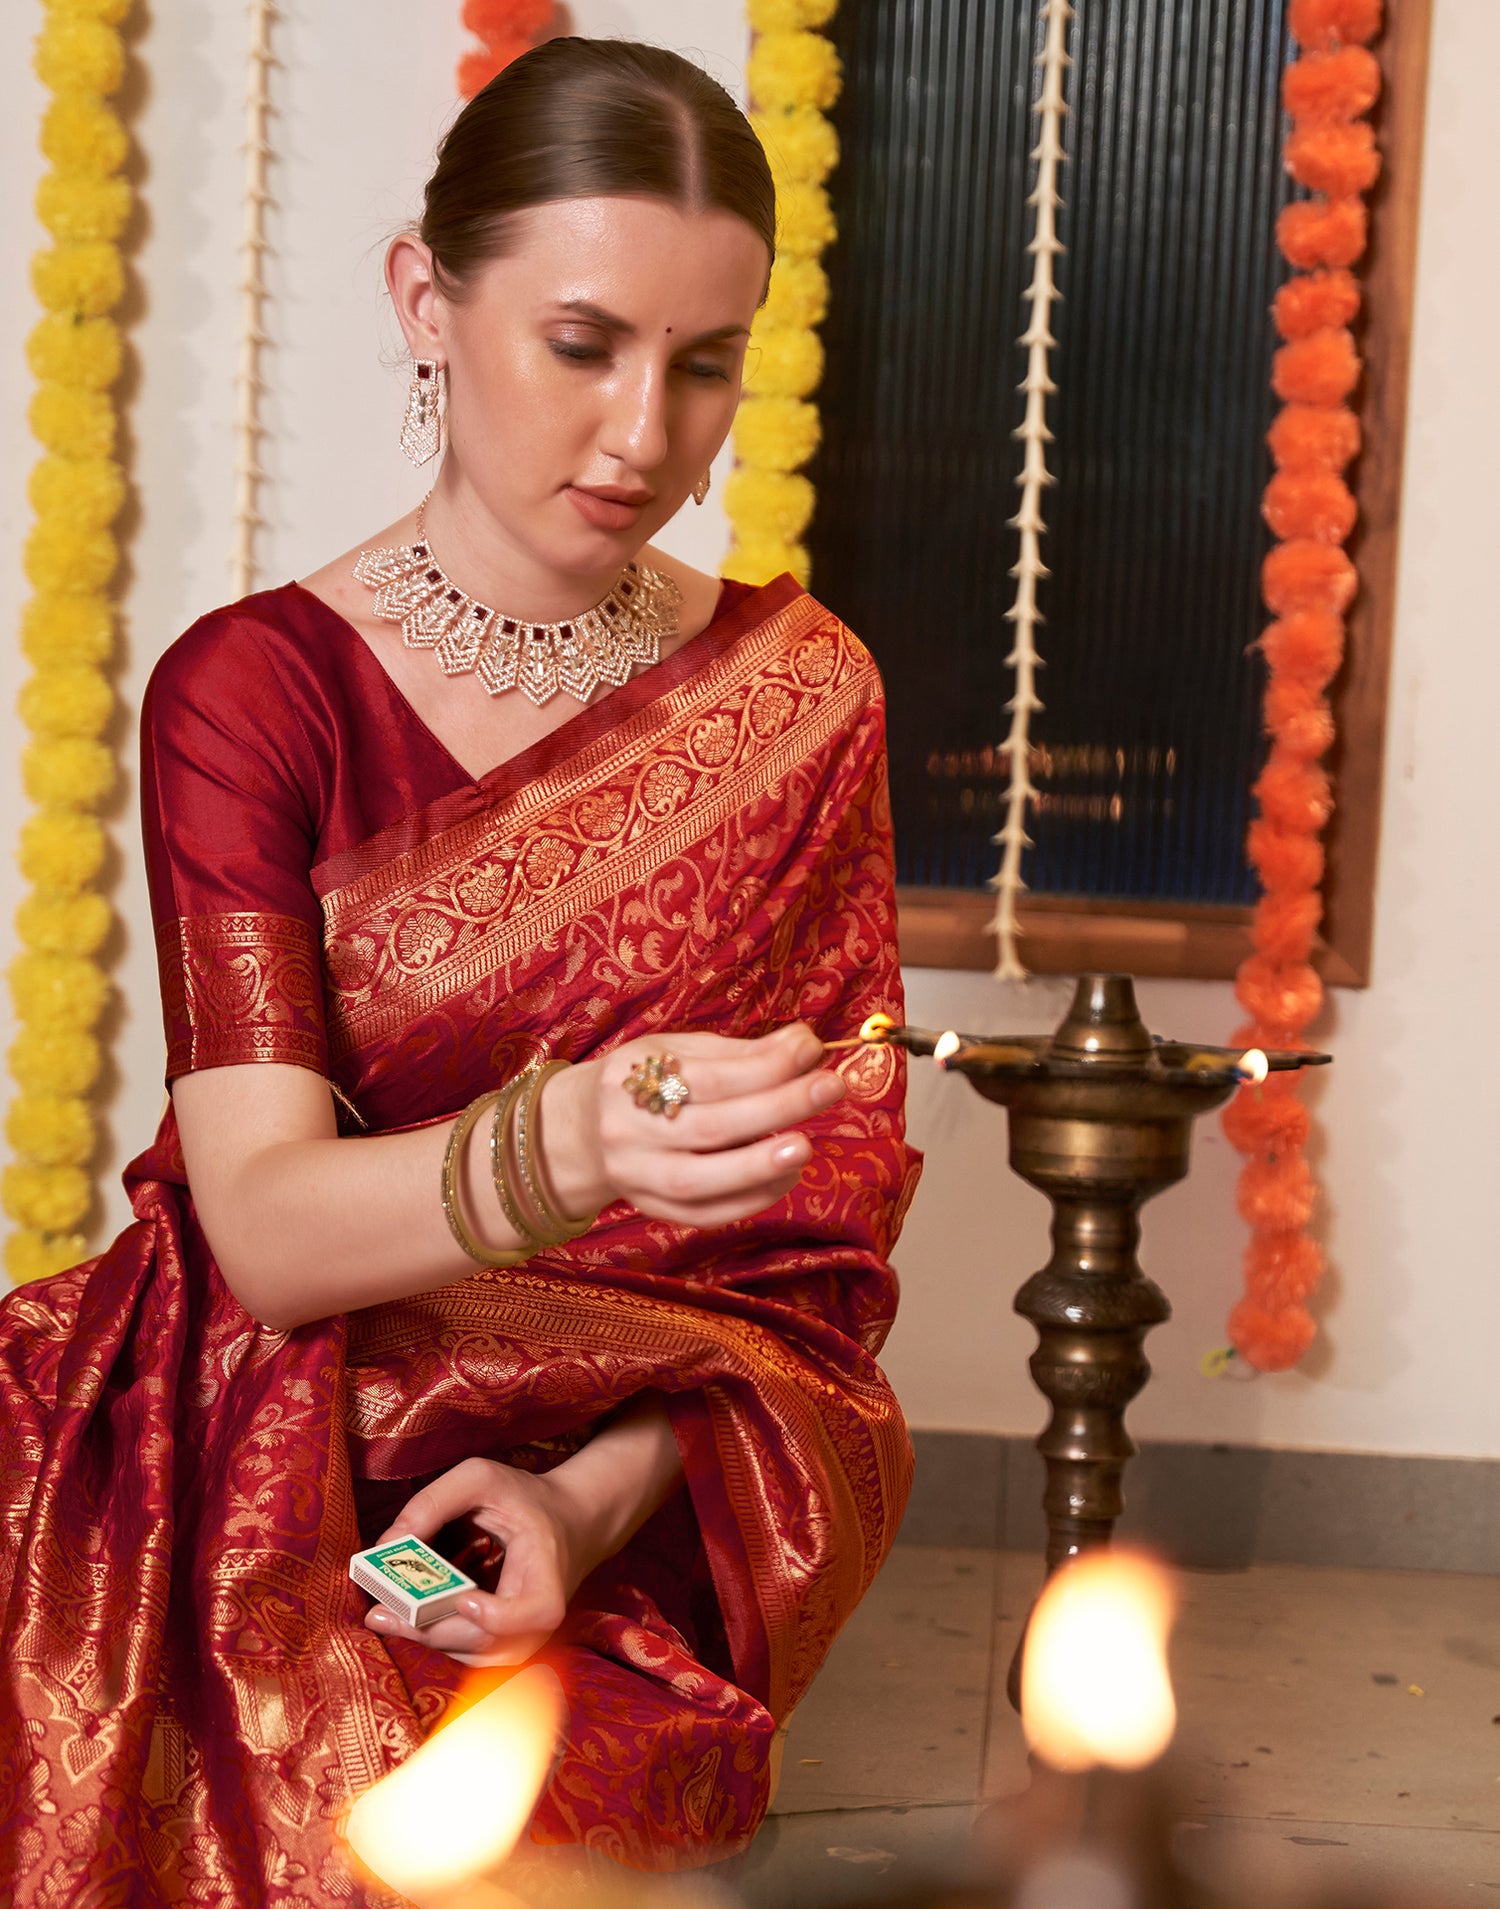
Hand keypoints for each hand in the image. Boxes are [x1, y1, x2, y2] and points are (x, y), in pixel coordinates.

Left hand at [361, 1457, 584, 1666]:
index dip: (500, 1616)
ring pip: (471, 1653)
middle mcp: (541, 1618)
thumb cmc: (527, 1499)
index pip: (538, 1612)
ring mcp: (525, 1638)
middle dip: (430, 1628)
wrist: (569, 1523)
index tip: (466, 1600)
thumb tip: (387, 1544)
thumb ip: (434, 1502)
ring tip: (383, 1615)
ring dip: (425, 1636)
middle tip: (382, 1613)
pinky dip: (434, 1635)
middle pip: (485, 1641)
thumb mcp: (483, 1478)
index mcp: (549, 1573)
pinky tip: (404, 1616)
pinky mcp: (507, 1644)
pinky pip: (466, 1650)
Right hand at [543, 1022, 846, 1227]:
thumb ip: (741, 1053)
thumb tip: (805, 1045)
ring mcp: (637, 1175)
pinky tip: (785, 1177)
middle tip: (831, 1088)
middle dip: (779, 1107)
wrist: (579, 1131)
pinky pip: (704, 1214)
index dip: (770, 1065)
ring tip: (806, 1146)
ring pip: (703, 1180)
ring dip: (760, 1165)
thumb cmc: (641, 1082)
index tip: (815, 1050)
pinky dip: (749, 1199)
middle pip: (712, 1126)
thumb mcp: (678, 1052)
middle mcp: (630, 1129)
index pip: (714, 1076)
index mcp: (634, 1077)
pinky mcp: (651, 1208)